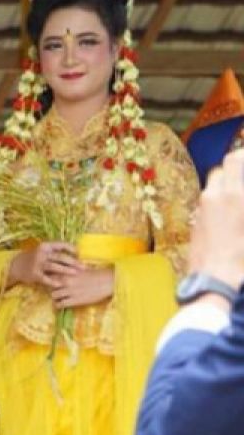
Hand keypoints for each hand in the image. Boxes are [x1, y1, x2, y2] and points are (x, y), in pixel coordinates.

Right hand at [7, 241, 81, 288]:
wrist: (16, 265)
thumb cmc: (34, 258)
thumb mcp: (43, 251)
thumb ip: (56, 251)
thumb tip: (76, 251)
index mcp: (44, 246)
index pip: (60, 245)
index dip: (71, 248)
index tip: (79, 254)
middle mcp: (41, 254)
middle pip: (60, 257)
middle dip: (73, 262)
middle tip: (83, 266)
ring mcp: (37, 264)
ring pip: (54, 266)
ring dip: (66, 270)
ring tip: (76, 273)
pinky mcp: (34, 274)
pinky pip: (46, 278)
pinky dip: (54, 281)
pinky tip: (61, 284)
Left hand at [49, 266, 113, 308]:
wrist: (107, 282)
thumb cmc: (95, 274)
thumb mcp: (79, 268)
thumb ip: (69, 269)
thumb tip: (62, 270)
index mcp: (67, 271)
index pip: (50, 274)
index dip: (49, 278)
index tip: (50, 280)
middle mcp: (65, 281)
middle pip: (49, 285)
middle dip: (50, 288)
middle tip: (54, 290)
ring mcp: (69, 291)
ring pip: (53, 295)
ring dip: (54, 297)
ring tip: (58, 298)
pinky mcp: (74, 300)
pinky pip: (60, 304)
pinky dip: (59, 305)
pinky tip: (61, 305)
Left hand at [188, 148, 243, 290]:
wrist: (215, 279)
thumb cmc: (241, 257)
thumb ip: (240, 199)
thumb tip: (238, 195)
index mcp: (234, 195)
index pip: (234, 160)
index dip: (242, 155)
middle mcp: (213, 197)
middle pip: (219, 170)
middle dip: (232, 171)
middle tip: (243, 179)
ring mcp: (201, 209)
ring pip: (211, 187)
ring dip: (224, 186)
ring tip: (237, 198)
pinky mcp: (195, 222)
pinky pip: (205, 203)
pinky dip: (216, 201)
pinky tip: (227, 215)